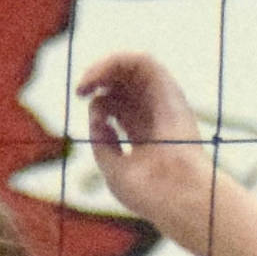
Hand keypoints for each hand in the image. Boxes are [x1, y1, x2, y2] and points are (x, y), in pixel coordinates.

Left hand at [77, 52, 215, 236]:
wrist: (175, 195)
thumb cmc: (149, 193)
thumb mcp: (114, 169)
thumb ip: (102, 143)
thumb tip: (96, 117)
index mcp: (142, 133)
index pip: (118, 105)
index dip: (98, 104)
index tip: (91, 119)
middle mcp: (153, 114)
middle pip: (124, 84)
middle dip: (98, 80)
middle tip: (81, 91)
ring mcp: (161, 102)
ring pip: (133, 67)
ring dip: (104, 66)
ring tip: (86, 82)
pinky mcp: (168, 90)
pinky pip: (143, 61)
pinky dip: (116, 62)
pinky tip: (98, 75)